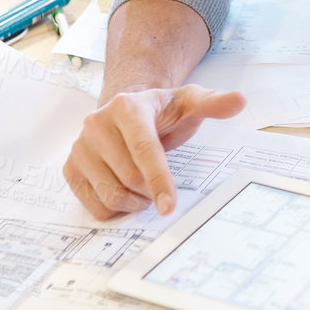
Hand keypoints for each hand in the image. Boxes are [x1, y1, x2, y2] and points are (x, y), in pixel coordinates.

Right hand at [64, 84, 245, 218]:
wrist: (126, 113)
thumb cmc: (162, 113)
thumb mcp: (188, 103)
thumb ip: (213, 103)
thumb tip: (240, 100)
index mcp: (127, 106)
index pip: (145, 150)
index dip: (159, 180)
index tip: (170, 205)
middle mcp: (96, 123)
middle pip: (129, 177)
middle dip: (150, 191)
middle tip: (162, 187)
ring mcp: (80, 146)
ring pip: (110, 194)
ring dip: (134, 202)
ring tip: (144, 189)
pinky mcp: (70, 167)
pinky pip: (93, 204)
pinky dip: (114, 208)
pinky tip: (125, 191)